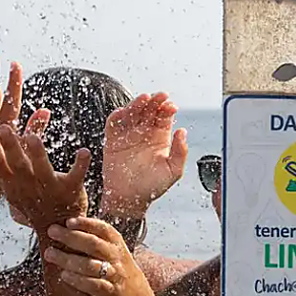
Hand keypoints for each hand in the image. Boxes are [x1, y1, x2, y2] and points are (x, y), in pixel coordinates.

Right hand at [0, 113, 88, 230]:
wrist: (57, 231)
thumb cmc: (33, 202)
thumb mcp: (11, 187)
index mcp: (14, 183)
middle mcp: (30, 186)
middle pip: (18, 165)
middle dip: (11, 147)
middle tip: (4, 128)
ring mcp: (51, 189)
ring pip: (43, 171)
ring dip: (37, 154)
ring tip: (33, 137)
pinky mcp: (71, 190)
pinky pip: (76, 176)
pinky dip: (80, 164)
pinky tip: (84, 152)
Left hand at [44, 217, 154, 295]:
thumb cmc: (118, 271)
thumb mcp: (113, 252)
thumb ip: (95, 240)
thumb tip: (65, 227)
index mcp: (117, 244)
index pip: (103, 229)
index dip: (86, 224)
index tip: (68, 221)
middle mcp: (117, 258)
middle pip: (94, 244)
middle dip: (71, 237)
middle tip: (52, 231)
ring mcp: (115, 275)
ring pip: (90, 265)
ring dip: (68, 259)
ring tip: (50, 254)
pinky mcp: (112, 293)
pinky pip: (93, 285)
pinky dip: (78, 280)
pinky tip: (64, 275)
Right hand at [100, 92, 187, 218]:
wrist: (129, 199)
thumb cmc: (151, 187)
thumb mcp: (173, 171)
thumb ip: (180, 152)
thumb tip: (183, 131)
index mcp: (160, 138)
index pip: (164, 117)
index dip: (167, 109)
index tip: (170, 106)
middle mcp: (144, 133)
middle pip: (149, 111)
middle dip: (154, 102)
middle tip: (159, 96)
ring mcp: (129, 135)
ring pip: (133, 113)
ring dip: (137, 105)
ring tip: (144, 99)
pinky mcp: (113, 140)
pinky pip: (114, 123)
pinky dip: (118, 115)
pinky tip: (124, 111)